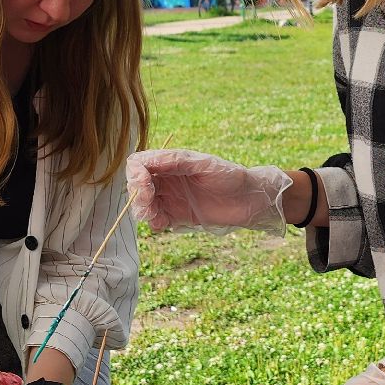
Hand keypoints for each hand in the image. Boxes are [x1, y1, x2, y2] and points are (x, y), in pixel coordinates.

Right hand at [127, 149, 290, 233]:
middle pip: (136, 184)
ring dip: (142, 210)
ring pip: (143, 203)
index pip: (139, 164)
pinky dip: (153, 222)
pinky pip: (156, 219)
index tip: (145, 185)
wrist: (248, 200)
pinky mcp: (176, 215)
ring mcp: (170, 197)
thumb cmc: (229, 176)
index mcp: (171, 162)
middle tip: (149, 204)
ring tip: (155, 217)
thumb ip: (175, 160)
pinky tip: (162, 224)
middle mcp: (167, 178)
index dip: (136, 174)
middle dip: (138, 195)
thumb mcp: (203, 164)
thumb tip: (147, 160)